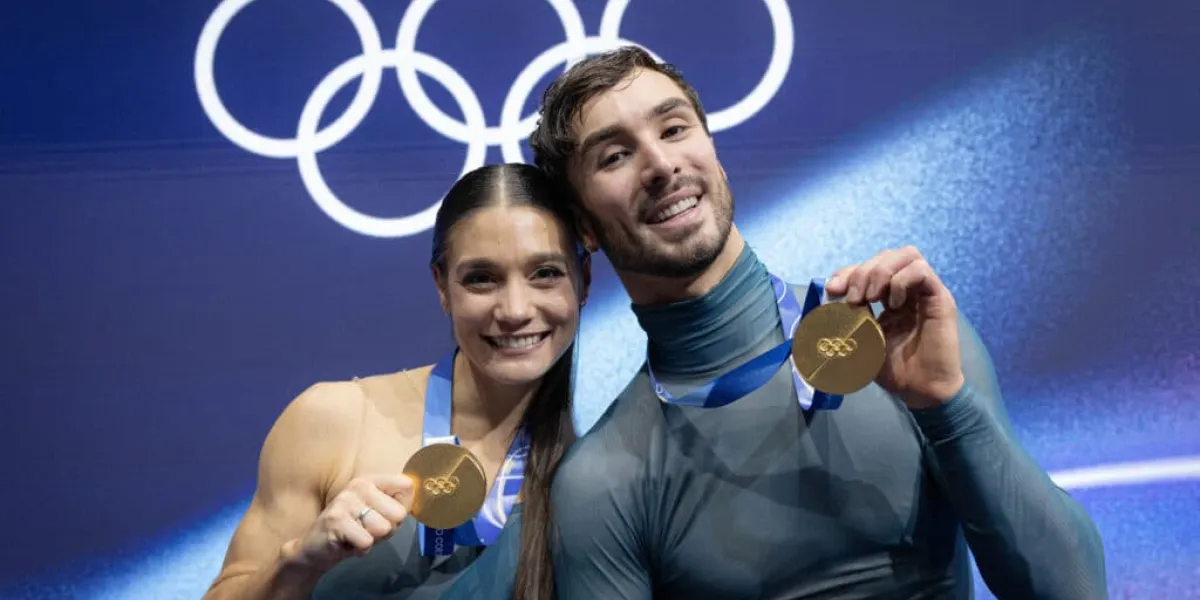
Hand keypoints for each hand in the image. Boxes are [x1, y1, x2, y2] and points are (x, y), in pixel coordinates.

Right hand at [284, 474, 414, 572]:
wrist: (315, 549)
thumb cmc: (353, 531)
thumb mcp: (378, 515)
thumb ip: (397, 507)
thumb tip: (419, 501)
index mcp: (371, 481)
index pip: (407, 486)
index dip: (404, 508)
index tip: (387, 516)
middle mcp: (359, 486)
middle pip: (399, 513)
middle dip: (388, 530)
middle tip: (368, 530)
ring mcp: (345, 501)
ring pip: (383, 528)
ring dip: (373, 540)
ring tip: (357, 535)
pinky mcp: (336, 520)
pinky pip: (366, 541)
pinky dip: (360, 549)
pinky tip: (348, 543)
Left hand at [825, 246, 964, 408]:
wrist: (920, 390)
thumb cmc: (892, 369)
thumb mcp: (858, 340)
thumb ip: (845, 319)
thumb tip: (826, 301)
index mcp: (887, 297)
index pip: (867, 267)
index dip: (847, 272)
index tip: (832, 290)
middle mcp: (906, 290)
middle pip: (885, 256)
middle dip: (862, 272)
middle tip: (853, 299)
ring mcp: (923, 291)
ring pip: (906, 255)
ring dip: (881, 272)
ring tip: (872, 298)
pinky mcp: (939, 298)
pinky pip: (921, 270)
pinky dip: (902, 281)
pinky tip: (895, 304)